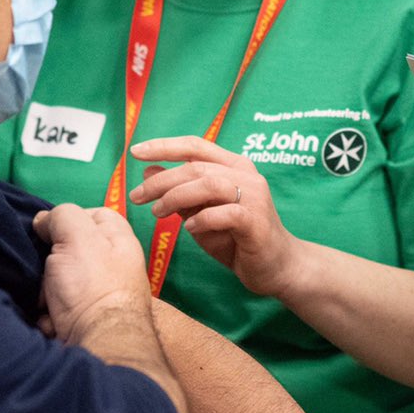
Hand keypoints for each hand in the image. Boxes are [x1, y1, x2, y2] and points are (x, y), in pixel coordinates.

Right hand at [34, 203, 151, 344]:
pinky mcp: (83, 319)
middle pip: (68, 250)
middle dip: (48, 262)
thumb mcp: (77, 236)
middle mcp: (111, 264)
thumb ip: (61, 216)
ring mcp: (97, 293)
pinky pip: (57, 308)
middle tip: (46, 272)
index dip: (66, 218)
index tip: (47, 231)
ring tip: (46, 302)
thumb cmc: (93, 285)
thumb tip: (44, 222)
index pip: (91, 214)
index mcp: (118, 239)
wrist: (101, 344)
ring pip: (57, 281)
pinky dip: (49, 315)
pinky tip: (52, 321)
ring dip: (44, 292)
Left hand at [129, 136, 303, 298]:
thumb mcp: (201, 214)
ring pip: (209, 184)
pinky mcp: (256, 221)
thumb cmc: (237, 239)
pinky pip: (225, 213)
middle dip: (161, 180)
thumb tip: (148, 171)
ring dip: (177, 196)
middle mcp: (245, 175)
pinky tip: (189, 228)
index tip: (136, 151)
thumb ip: (179, 193)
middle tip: (137, 196)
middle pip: (196, 166)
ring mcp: (254, 196)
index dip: (165, 146)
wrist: (277, 266)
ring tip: (158, 212)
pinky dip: (202, 219)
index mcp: (233, 166)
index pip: (196, 146)